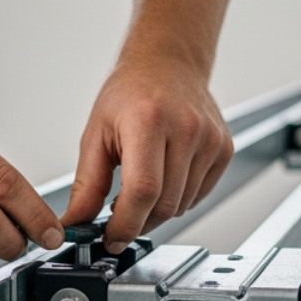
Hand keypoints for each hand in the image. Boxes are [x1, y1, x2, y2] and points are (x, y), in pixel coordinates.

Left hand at [61, 55, 233, 252]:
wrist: (167, 62)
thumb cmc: (130, 92)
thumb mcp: (96, 132)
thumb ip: (86, 183)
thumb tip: (76, 223)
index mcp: (149, 120)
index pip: (143, 190)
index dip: (126, 223)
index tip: (112, 238)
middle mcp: (186, 128)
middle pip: (165, 204)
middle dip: (139, 221)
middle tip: (119, 213)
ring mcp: (210, 139)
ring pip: (183, 205)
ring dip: (158, 210)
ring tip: (142, 185)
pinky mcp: (224, 148)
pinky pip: (200, 195)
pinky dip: (179, 198)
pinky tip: (165, 176)